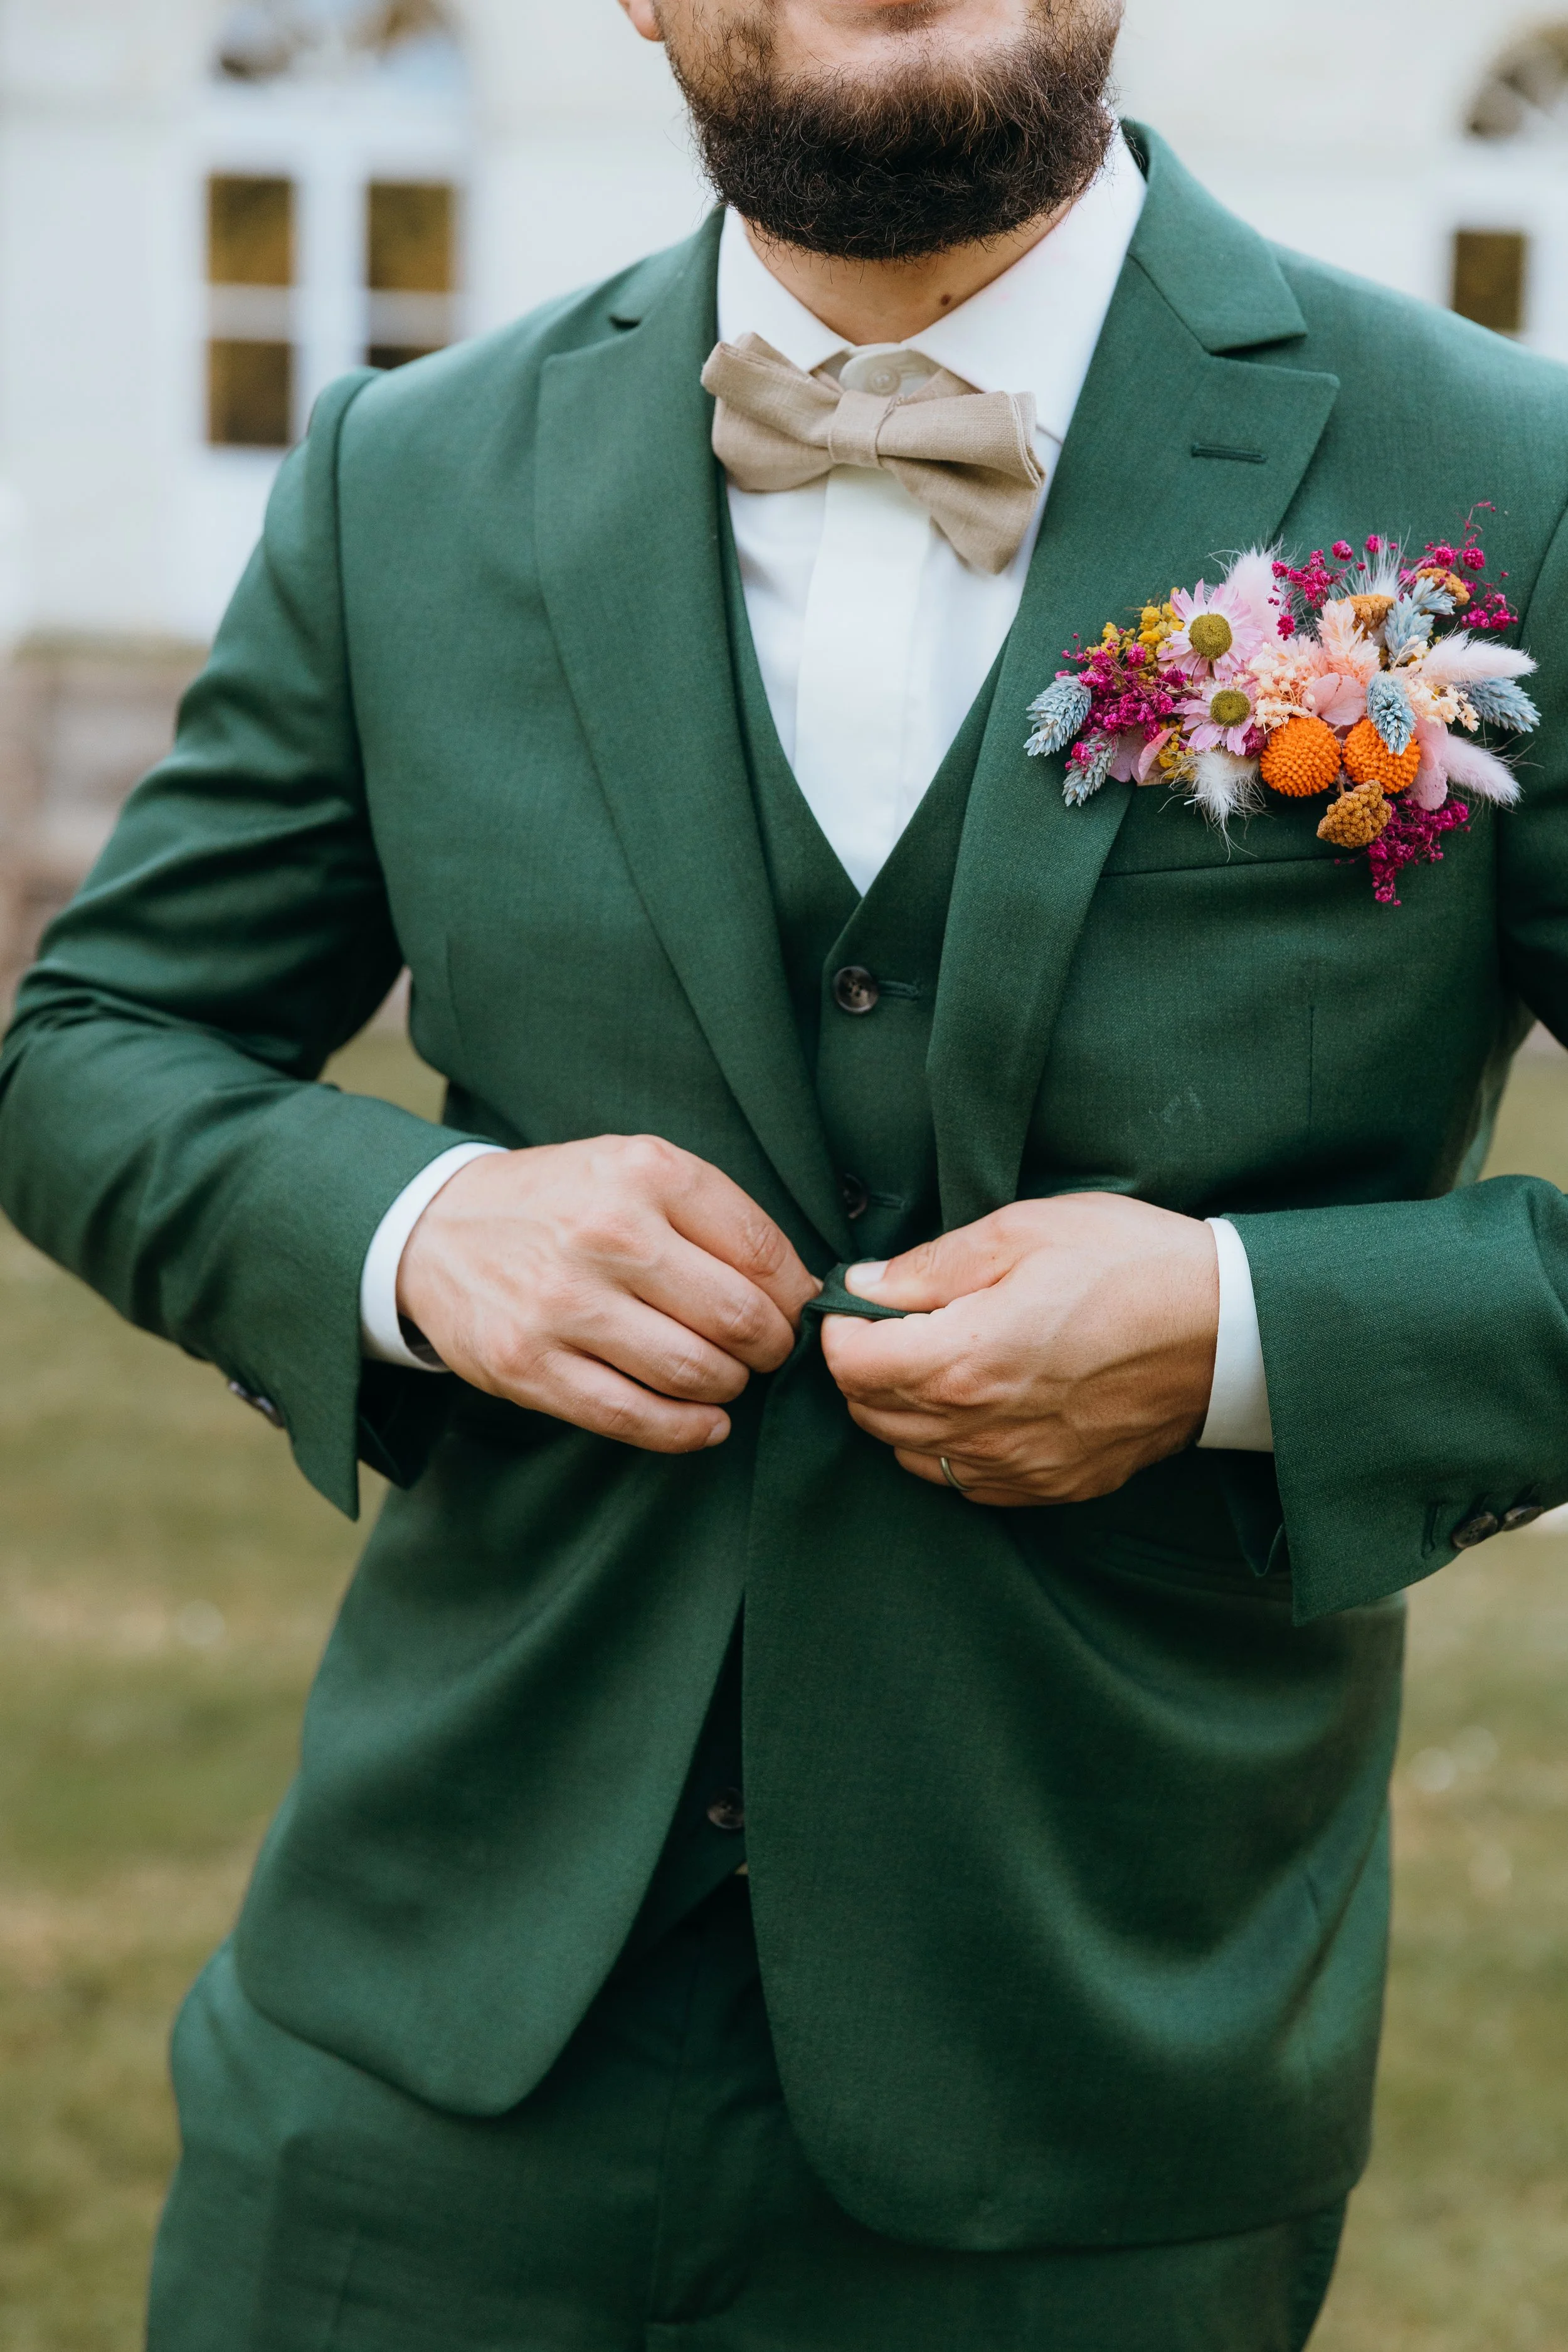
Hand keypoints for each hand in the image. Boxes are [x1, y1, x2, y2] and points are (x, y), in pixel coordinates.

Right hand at [396, 1137, 818, 1452]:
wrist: (438, 1227)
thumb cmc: (563, 1203)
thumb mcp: (636, 1169)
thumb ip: (716, 1216)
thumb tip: (803, 1291)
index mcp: (645, 1173)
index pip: (763, 1252)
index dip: (796, 1297)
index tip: (794, 1313)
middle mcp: (606, 1233)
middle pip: (739, 1319)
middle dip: (770, 1348)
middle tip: (764, 1352)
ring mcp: (563, 1302)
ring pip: (694, 1373)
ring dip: (728, 1387)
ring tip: (723, 1377)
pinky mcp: (528, 1363)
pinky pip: (633, 1417)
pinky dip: (687, 1431)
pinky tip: (704, 1422)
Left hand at [819, 1195, 1219, 1505]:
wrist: (1229, 1329)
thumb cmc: (1129, 1265)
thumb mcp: (1022, 1231)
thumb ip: (929, 1267)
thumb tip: (864, 1286)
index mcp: (964, 1360)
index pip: (849, 1365)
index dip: (843, 1328)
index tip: (862, 1302)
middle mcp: (982, 1427)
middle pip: (870, 1413)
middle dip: (866, 1367)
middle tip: (896, 1324)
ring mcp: (1019, 1466)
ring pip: (911, 1453)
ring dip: (904, 1410)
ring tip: (937, 1360)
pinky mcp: (1054, 1485)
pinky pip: (966, 1481)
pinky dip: (952, 1446)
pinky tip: (978, 1404)